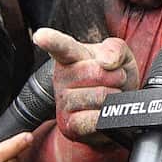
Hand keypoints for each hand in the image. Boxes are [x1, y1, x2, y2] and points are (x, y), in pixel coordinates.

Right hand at [34, 27, 138, 144]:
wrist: (119, 108)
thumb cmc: (115, 78)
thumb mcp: (122, 56)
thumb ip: (115, 48)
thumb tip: (106, 61)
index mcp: (71, 56)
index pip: (60, 46)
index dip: (51, 40)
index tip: (40, 36)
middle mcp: (62, 77)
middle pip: (96, 73)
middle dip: (116, 76)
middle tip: (116, 80)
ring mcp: (63, 102)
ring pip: (99, 96)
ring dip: (114, 96)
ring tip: (110, 95)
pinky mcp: (68, 124)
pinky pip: (94, 119)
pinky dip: (106, 115)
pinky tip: (103, 111)